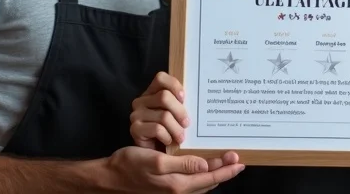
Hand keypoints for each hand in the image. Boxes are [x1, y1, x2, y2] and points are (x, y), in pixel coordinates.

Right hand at [102, 145, 243, 193]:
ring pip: (201, 183)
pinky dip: (202, 175)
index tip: (239, 160)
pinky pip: (192, 182)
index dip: (226, 169)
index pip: (210, 178)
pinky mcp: (168, 187)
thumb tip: (207, 167)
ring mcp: (173, 190)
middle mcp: (178, 190)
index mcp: (178, 185)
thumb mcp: (157, 162)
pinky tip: (203, 165)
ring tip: (224, 161)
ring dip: (214, 173)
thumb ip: (183, 165)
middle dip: (224, 171)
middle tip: (237, 158)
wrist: (110, 177)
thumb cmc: (131, 166)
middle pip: (209, 182)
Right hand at [131, 72, 190, 149]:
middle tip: (187, 123)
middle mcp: (141, 101)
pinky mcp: (135, 129)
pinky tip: (169, 141)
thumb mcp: (176, 114)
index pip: (161, 78)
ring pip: (163, 115)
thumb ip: (181, 103)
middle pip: (164, 97)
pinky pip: (157, 129)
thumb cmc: (169, 131)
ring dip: (176, 128)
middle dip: (180, 111)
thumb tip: (200, 96)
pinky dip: (167, 136)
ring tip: (181, 137)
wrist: (153, 154)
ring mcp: (136, 114)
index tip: (184, 98)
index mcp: (152, 92)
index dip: (174, 85)